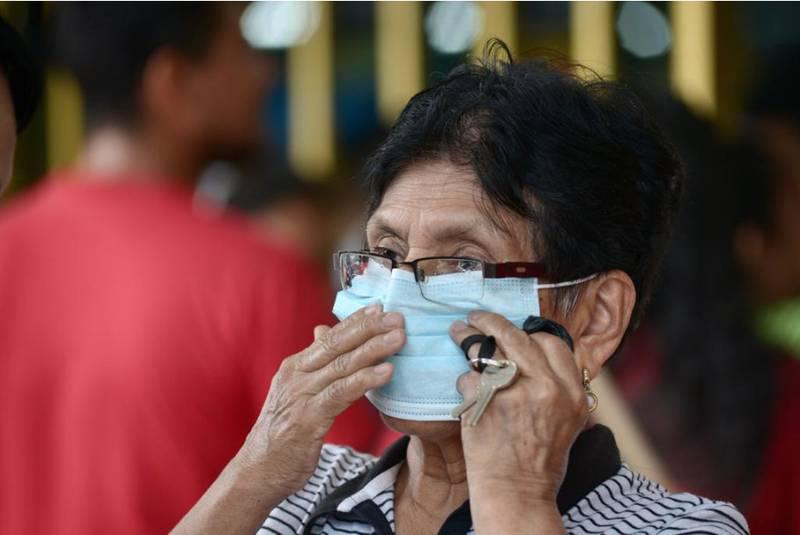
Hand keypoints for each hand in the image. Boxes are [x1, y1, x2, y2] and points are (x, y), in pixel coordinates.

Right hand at [240, 304, 404, 495]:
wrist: (257, 471)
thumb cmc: (281, 433)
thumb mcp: (296, 393)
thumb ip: (314, 364)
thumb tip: (322, 330)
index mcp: (295, 367)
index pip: (330, 337)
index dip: (356, 321)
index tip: (381, 307)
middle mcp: (297, 375)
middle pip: (338, 344)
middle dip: (370, 328)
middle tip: (397, 317)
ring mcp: (301, 396)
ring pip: (342, 365)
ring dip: (374, 349)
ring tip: (399, 338)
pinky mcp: (308, 419)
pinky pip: (341, 394)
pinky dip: (365, 380)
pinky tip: (387, 372)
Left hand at [449, 312, 587, 526]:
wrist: (517, 494)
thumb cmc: (540, 462)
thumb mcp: (567, 421)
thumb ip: (558, 387)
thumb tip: (539, 356)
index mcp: (571, 392)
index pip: (551, 342)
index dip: (529, 332)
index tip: (515, 331)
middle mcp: (547, 388)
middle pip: (518, 335)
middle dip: (493, 321)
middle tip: (477, 317)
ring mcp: (514, 393)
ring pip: (488, 348)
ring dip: (468, 336)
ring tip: (459, 331)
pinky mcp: (485, 402)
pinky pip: (469, 375)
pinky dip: (464, 380)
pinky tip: (464, 387)